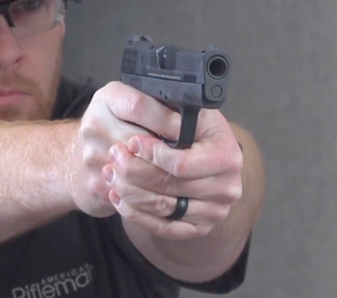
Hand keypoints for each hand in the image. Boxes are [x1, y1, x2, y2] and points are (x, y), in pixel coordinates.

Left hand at [73, 81, 242, 239]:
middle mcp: (227, 187)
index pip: (181, 164)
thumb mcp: (185, 110)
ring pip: (162, 208)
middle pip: (169, 187)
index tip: (131, 142)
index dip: (151, 154)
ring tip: (110, 174)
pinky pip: (163, 227)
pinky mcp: (199, 227)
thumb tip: (152, 115)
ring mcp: (215, 210)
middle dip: (133, 171)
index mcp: (226, 155)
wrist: (203, 149)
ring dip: (129, 191)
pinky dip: (135, 214)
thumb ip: (169, 114)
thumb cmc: (190, 125)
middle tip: (113, 156)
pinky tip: (118, 197)